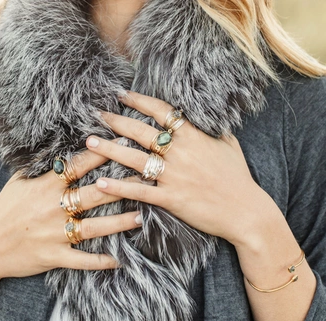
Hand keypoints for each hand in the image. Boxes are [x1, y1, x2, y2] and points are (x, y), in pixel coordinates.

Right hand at [0, 150, 141, 293]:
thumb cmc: (3, 212)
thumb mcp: (18, 185)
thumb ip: (41, 170)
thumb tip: (63, 153)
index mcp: (44, 187)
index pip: (78, 166)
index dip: (101, 153)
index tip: (122, 143)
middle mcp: (52, 209)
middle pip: (93, 195)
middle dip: (121, 186)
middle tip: (145, 180)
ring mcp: (54, 235)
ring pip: (94, 227)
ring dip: (119, 222)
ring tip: (141, 216)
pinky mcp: (53, 257)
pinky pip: (82, 260)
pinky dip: (101, 261)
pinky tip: (120, 260)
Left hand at [86, 91, 271, 245]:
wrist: (246, 211)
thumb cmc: (238, 178)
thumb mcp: (229, 145)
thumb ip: (211, 129)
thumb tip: (202, 116)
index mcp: (194, 136)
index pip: (161, 111)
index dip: (138, 100)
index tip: (121, 94)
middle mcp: (180, 153)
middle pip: (141, 131)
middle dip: (116, 121)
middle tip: (96, 114)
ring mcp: (174, 176)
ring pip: (134, 159)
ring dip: (109, 149)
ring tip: (89, 142)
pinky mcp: (170, 199)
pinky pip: (139, 191)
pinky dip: (119, 187)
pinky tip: (102, 182)